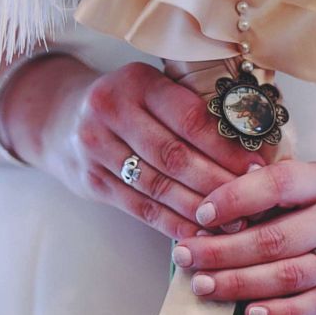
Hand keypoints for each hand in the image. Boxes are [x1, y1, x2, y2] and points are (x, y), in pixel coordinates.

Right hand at [4, 57, 262, 239]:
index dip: (226, 146)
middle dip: (218, 182)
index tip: (257, 167)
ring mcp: (95, 147)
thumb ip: (189, 109)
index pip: (189, 118)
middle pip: (174, 155)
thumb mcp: (151, 88)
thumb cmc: (126, 103)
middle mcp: (111, 110)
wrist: (59, 118)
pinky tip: (200, 233)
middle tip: (252, 201)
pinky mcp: (91, 181)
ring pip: (158, 186)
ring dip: (199, 209)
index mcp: (137, 81)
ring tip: (234, 223)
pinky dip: (173, 224)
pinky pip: (140, 208)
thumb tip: (251, 145)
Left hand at [169, 161, 315, 314]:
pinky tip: (249, 313)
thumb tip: (220, 193)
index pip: (278, 186)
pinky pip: (314, 308)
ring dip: (240, 284)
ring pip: (289, 276)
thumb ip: (273, 183)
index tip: (201, 214)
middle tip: (184, 254)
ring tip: (202, 284)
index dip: (235, 199)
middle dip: (223, 250)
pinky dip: (280, 314)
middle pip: (275, 239)